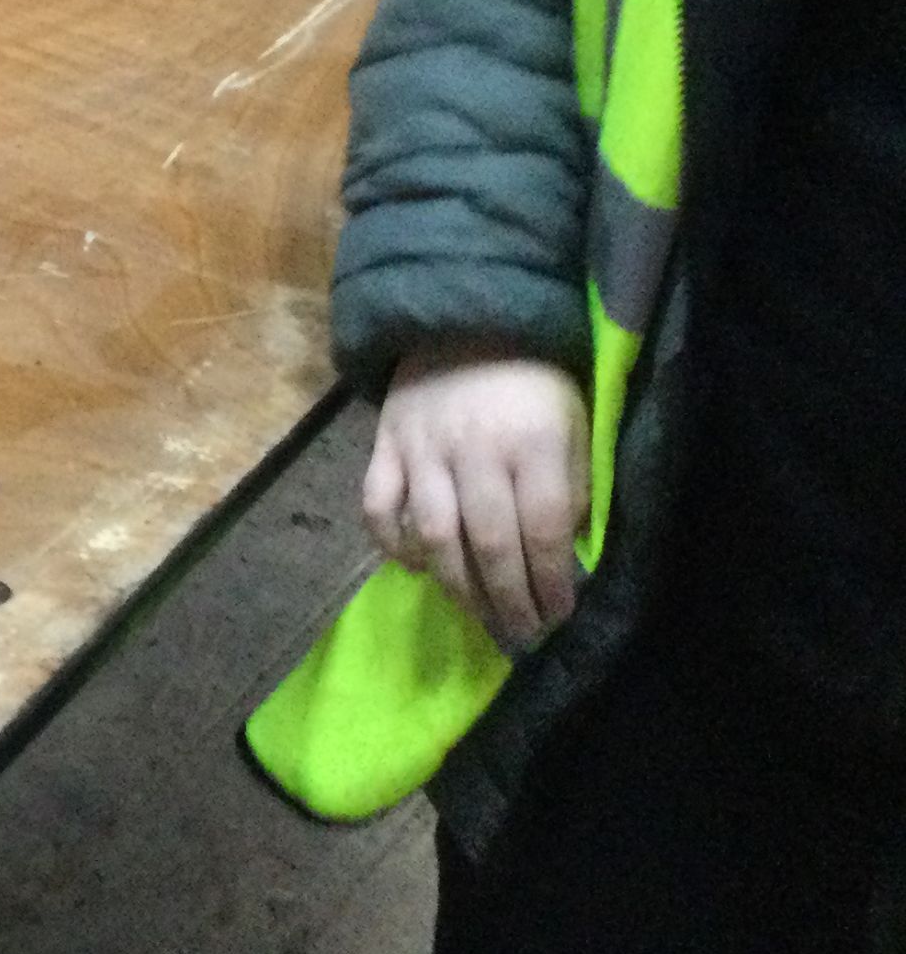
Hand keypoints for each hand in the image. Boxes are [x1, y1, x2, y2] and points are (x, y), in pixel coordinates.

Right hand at [360, 347, 589, 648]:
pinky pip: (377, 506)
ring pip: (434, 534)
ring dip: (457, 585)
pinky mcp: (385, 446)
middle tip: (522, 634)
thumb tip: (564, 554)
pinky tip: (417, 566)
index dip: (551, 582)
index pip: (543, 530)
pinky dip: (392, 543)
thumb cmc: (533, 382)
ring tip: (477, 613)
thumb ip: (575, 487)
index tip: (559, 616)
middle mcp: (475, 451)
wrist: (464, 320)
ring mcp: (422, 450)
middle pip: (489, 543)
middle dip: (508, 599)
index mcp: (533, 443)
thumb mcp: (575, 424)